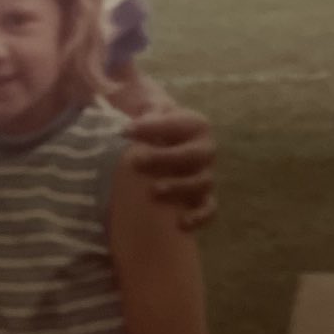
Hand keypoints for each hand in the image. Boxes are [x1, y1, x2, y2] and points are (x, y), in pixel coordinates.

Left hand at [125, 104, 215, 230]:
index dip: (153, 127)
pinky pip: (209, 209)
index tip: (124, 132)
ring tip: (153, 191)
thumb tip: (127, 126)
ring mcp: (205, 174)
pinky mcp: (203, 198)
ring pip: (202, 182)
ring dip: (179, 187)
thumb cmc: (152, 127)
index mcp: (194, 124)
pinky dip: (200, 216)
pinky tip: (181, 223)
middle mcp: (205, 149)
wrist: (162, 146)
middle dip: (165, 159)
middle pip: (194, 155)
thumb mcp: (148, 111)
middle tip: (136, 162)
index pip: (179, 123)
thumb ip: (141, 110)